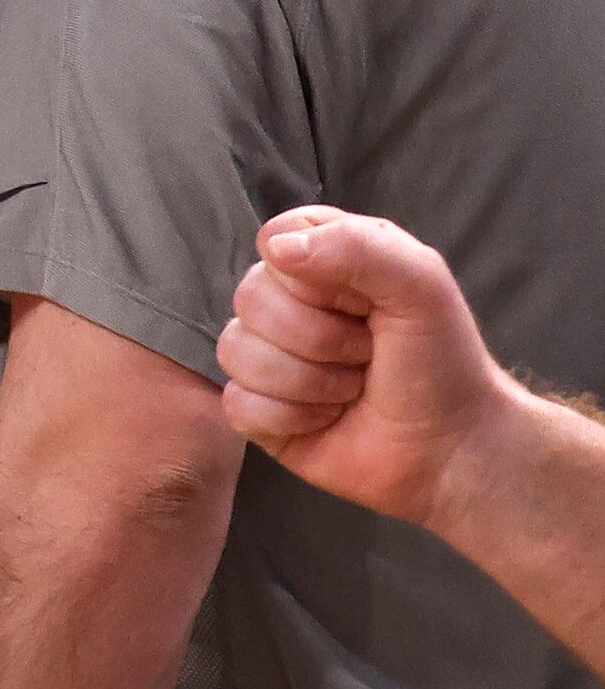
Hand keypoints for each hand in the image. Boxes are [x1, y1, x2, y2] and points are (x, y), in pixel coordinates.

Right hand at [215, 207, 510, 527]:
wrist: (450, 448)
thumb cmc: (442, 362)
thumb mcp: (422, 287)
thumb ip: (359, 246)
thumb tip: (275, 248)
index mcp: (322, 258)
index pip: (276, 239)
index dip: (315, 276)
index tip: (365, 302)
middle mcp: (285, 301)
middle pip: (250, 298)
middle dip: (320, 338)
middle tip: (367, 354)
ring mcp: (265, 355)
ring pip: (237, 352)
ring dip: (310, 382)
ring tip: (351, 389)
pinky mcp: (255, 408)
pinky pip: (238, 403)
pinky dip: (292, 418)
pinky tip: (327, 419)